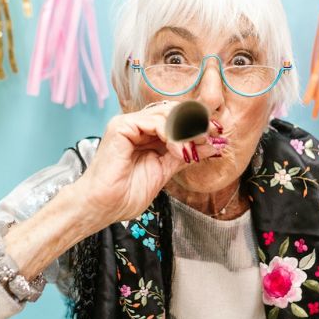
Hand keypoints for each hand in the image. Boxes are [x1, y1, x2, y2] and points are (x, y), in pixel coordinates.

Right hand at [74, 100, 221, 225]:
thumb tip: (211, 145)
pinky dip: (171, 134)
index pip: (175, 119)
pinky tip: (176, 150)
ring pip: (166, 113)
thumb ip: (184, 155)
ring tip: (191, 149)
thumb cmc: (124, 195)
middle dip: (195, 123)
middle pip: (173, 111)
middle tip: (210, 136)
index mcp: (145, 135)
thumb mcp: (164, 171)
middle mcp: (136, 126)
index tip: (216, 135)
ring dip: (185, 131)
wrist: (102, 207)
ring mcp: (128, 124)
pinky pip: (154, 121)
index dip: (196, 124)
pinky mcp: (121, 126)